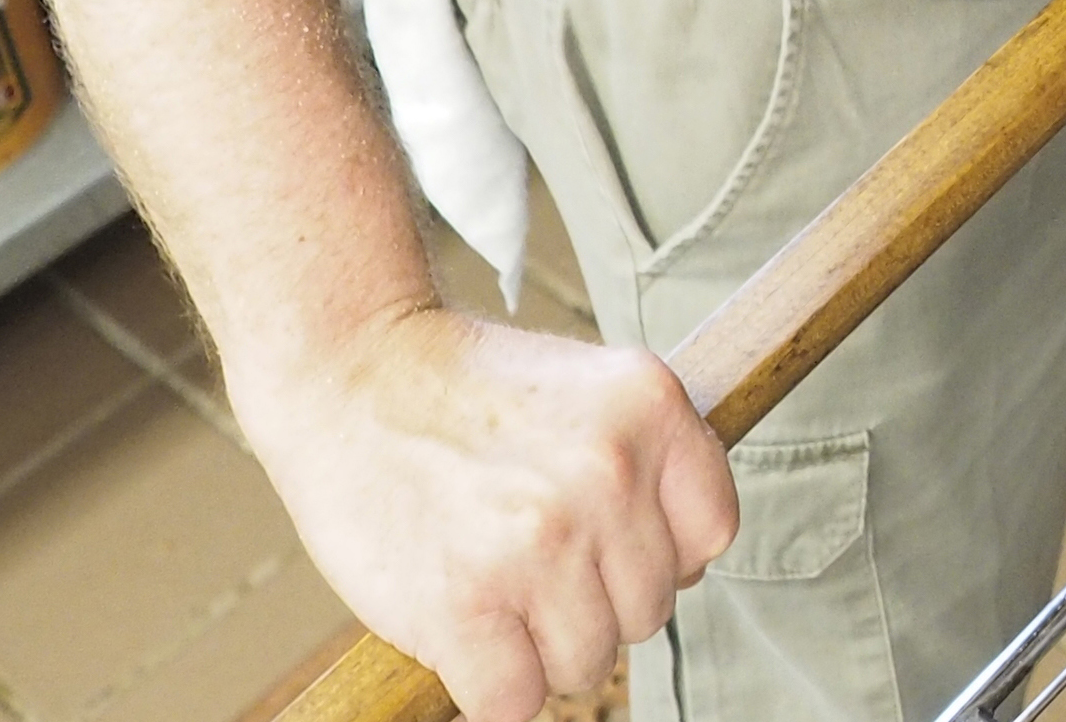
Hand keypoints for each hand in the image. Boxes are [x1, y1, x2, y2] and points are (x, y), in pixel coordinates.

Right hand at [233, 306, 739, 721]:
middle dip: (594, 603)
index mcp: (652, 407)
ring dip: (542, 650)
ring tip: (497, 591)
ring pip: (588, 663)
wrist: (354, 375)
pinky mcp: (464, 605)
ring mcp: (539, 541)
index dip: (658, 555)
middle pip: (648, 610)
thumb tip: (686, 572)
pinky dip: (492, 688)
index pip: (711, 536)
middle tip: (532, 562)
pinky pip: (515, 702)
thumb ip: (653, 466)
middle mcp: (609, 472)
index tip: (609, 546)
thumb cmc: (473, 393)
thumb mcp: (595, 389)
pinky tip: (467, 635)